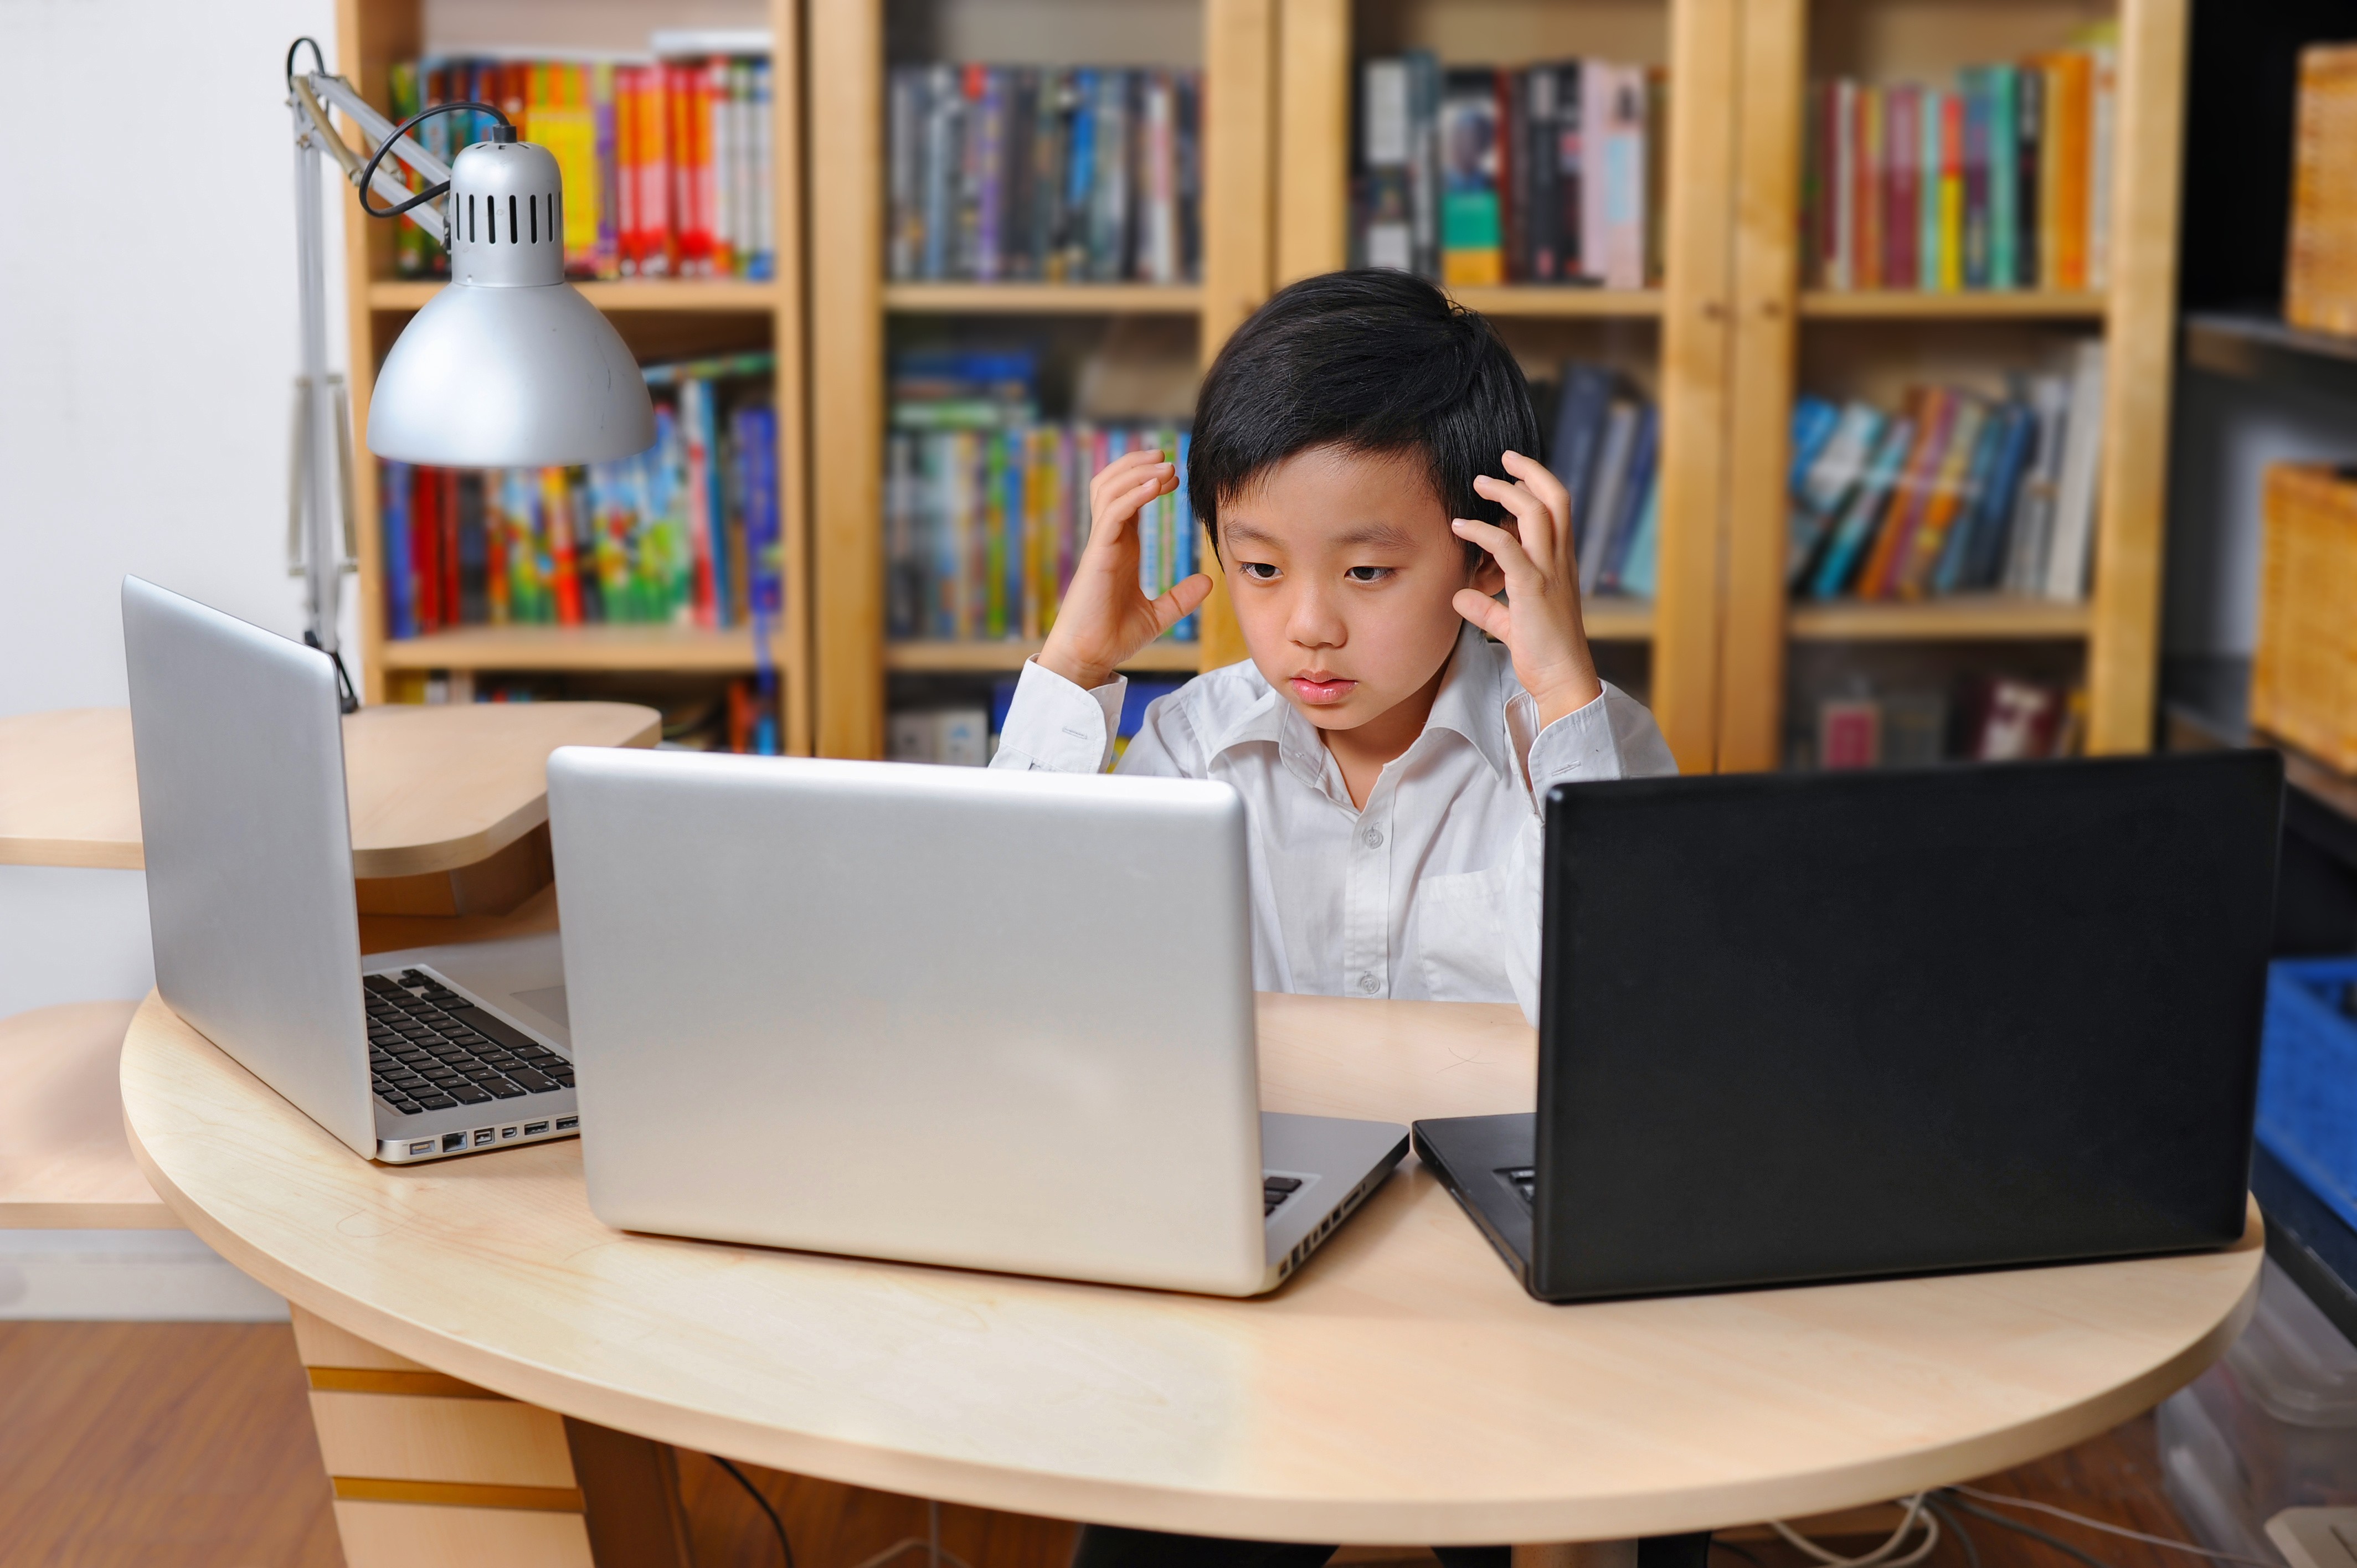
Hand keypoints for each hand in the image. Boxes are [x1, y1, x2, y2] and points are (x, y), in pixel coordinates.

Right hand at [1036, 447, 1212, 690]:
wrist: (1089, 657)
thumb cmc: (1113, 637)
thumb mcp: (1158, 615)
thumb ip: (1181, 597)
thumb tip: (1208, 581)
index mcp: (1119, 548)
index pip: (1127, 499)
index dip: (1149, 482)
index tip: (1174, 477)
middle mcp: (1107, 540)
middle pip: (1112, 483)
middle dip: (1137, 464)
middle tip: (1167, 456)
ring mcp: (1100, 544)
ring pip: (1109, 490)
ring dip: (1137, 472)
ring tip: (1164, 466)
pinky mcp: (1097, 554)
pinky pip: (1112, 513)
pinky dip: (1133, 495)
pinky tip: (1155, 487)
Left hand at [1450, 450, 1604, 730]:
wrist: (1562, 679)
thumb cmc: (1542, 653)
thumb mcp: (1511, 623)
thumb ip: (1488, 607)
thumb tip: (1459, 596)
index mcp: (1560, 564)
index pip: (1558, 509)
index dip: (1539, 483)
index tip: (1515, 471)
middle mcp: (1559, 561)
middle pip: (1555, 498)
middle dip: (1530, 471)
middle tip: (1503, 458)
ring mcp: (1548, 573)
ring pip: (1536, 513)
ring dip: (1506, 491)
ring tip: (1479, 483)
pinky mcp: (1532, 590)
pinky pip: (1507, 548)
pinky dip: (1481, 533)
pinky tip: (1459, 528)